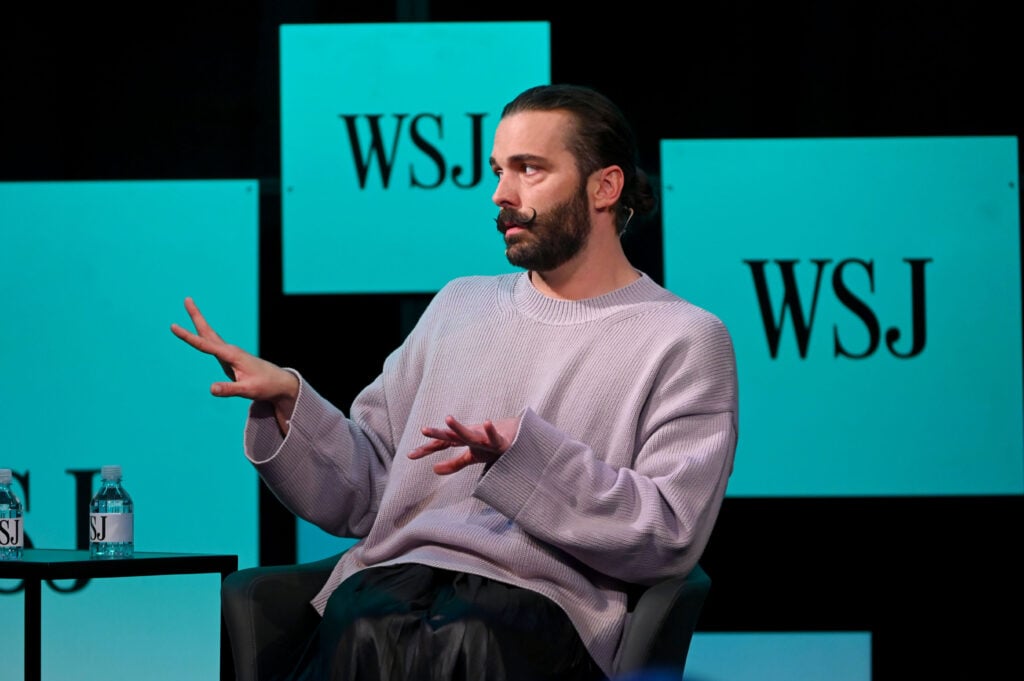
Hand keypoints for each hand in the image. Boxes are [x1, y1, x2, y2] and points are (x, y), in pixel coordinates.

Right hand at [170, 297, 297, 405]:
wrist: (279, 383)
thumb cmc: (265, 386)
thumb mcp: (247, 390)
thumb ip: (229, 389)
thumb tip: (211, 388)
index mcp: (233, 356)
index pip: (206, 345)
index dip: (188, 336)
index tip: (174, 326)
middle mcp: (231, 350)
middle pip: (208, 331)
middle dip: (197, 316)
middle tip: (187, 299)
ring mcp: (230, 353)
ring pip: (211, 335)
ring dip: (199, 321)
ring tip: (190, 307)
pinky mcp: (230, 358)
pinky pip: (213, 343)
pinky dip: (204, 335)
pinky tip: (201, 331)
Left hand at [408, 415, 518, 474]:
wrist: (518, 438)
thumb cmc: (492, 446)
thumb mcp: (472, 457)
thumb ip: (454, 464)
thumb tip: (434, 470)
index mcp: (463, 440)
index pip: (441, 444)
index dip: (426, 449)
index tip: (410, 455)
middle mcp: (471, 436)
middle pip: (452, 436)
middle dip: (438, 433)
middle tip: (424, 429)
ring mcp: (484, 438)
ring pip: (470, 434)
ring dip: (460, 426)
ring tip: (448, 418)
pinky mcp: (499, 441)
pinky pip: (494, 436)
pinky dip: (491, 429)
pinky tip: (488, 422)